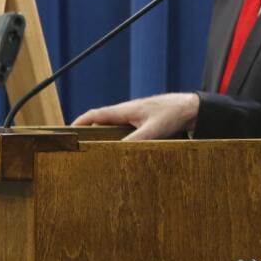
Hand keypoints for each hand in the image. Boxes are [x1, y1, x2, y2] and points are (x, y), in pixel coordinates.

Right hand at [72, 92, 199, 140]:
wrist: (193, 108)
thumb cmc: (174, 114)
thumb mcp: (153, 131)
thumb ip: (135, 141)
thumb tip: (117, 152)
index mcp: (125, 110)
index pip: (95, 114)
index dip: (79, 122)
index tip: (67, 132)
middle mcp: (128, 110)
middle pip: (101, 120)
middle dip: (88, 131)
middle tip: (79, 145)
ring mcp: (136, 115)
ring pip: (114, 125)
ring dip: (104, 134)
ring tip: (96, 150)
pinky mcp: (145, 120)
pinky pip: (125, 128)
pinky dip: (118, 136)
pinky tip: (121, 147)